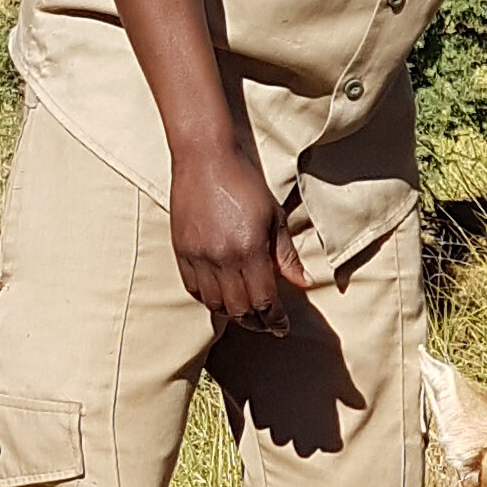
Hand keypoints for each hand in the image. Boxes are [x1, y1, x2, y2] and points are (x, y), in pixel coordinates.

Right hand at [168, 127, 313, 321]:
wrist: (205, 158)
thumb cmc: (245, 183)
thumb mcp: (274, 217)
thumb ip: (287, 255)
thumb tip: (305, 282)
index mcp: (249, 250)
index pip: (264, 300)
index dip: (275, 320)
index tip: (281, 328)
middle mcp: (222, 258)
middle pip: (239, 309)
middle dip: (255, 322)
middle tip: (266, 323)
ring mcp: (198, 256)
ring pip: (214, 303)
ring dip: (231, 313)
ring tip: (245, 312)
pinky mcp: (181, 250)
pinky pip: (193, 288)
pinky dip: (207, 299)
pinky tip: (219, 297)